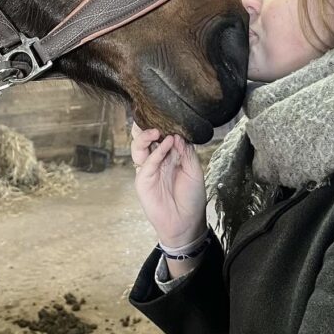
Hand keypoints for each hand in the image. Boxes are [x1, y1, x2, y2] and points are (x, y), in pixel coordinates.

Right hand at [131, 124, 206, 248]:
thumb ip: (187, 152)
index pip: (161, 133)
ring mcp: (148, 169)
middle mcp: (156, 159)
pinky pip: (146, 163)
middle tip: (153, 114)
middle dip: (145, 124)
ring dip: (145, 135)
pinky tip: (165, 144)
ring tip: (157, 130)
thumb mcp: (195, 171)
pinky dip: (155, 152)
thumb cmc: (192, 198)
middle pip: (144, 136)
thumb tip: (178, 135)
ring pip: (138, 146)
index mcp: (169, 154)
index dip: (162, 123)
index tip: (167, 111)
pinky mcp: (143, 180)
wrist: (187, 223)